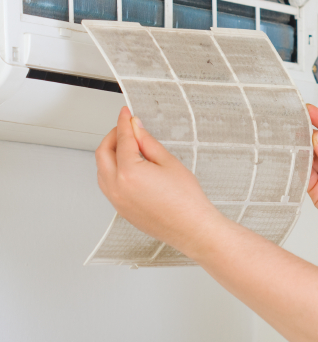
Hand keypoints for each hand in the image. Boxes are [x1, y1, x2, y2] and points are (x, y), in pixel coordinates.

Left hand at [95, 107, 221, 253]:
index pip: (122, 139)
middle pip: (103, 152)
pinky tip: (127, 166)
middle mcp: (116, 187)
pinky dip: (112, 170)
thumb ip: (148, 143)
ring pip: (101, 169)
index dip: (123, 122)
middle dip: (112, 136)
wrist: (192, 228)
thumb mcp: (169, 163)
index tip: (126, 113)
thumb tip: (136, 129)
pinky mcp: (120, 209)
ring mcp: (116, 200)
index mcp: (129, 172)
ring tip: (128, 146)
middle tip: (125, 128)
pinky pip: (107, 184)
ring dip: (110, 154)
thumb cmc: (186, 200)